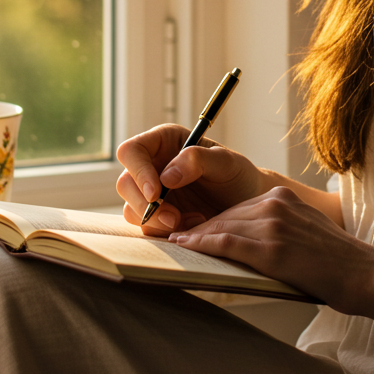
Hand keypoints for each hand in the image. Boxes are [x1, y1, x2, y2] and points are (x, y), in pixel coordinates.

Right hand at [116, 125, 270, 235]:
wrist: (247, 204)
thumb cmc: (237, 175)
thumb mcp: (225, 162)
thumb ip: (197, 160)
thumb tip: (166, 176)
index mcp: (164, 142)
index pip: (132, 151)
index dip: (138, 171)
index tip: (156, 192)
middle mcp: (153, 165)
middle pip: (125, 183)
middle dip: (145, 204)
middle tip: (173, 218)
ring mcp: (152, 192)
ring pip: (131, 208)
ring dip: (156, 221)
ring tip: (191, 221)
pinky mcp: (158, 216)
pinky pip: (147, 227)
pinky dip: (165, 232)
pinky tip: (192, 226)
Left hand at [167, 185, 373, 311]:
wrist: (365, 273)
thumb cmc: (339, 262)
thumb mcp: (306, 231)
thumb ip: (279, 229)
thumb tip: (250, 244)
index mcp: (283, 197)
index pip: (238, 208)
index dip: (214, 221)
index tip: (195, 230)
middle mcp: (275, 204)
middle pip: (226, 216)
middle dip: (201, 229)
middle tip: (177, 238)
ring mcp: (272, 224)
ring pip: (222, 227)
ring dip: (195, 237)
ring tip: (176, 245)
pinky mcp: (270, 248)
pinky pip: (226, 243)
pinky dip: (202, 245)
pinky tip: (186, 248)